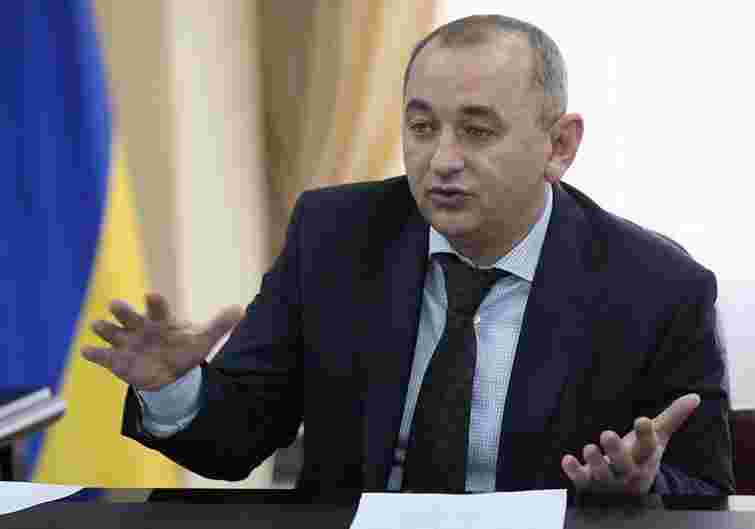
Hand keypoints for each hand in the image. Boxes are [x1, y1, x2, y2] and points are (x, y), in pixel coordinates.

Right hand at [82, 292, 243, 390]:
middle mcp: (141, 328)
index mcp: (161, 321)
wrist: (169, 374)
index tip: (151, 295)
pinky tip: (86, 351)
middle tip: (115, 305)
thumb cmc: (184, 351)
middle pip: (130, 317)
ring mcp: (127, 343)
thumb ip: (219, 325)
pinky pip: (104, 356)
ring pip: (113, 333)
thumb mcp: (203, 340)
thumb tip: (240, 309)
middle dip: (123, 312)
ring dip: (105, 329)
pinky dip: (95, 353)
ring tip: (97, 325)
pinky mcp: (117, 360)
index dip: (155, 302)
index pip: (158, 308)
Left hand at [561, 393, 700, 494]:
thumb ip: (672, 418)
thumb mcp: (657, 439)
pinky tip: (567, 460)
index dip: (646, 435)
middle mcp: (628, 471)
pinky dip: (574, 471)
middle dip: (616, 451)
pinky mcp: (589, 484)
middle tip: (607, 434)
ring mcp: (608, 480)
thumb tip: (695, 396)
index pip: (648, 448)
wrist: (627, 495)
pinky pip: (581, 480)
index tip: (642, 420)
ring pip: (602, 474)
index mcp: (644, 458)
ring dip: (595, 461)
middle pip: (624, 464)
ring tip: (589, 448)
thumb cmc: (640, 458)